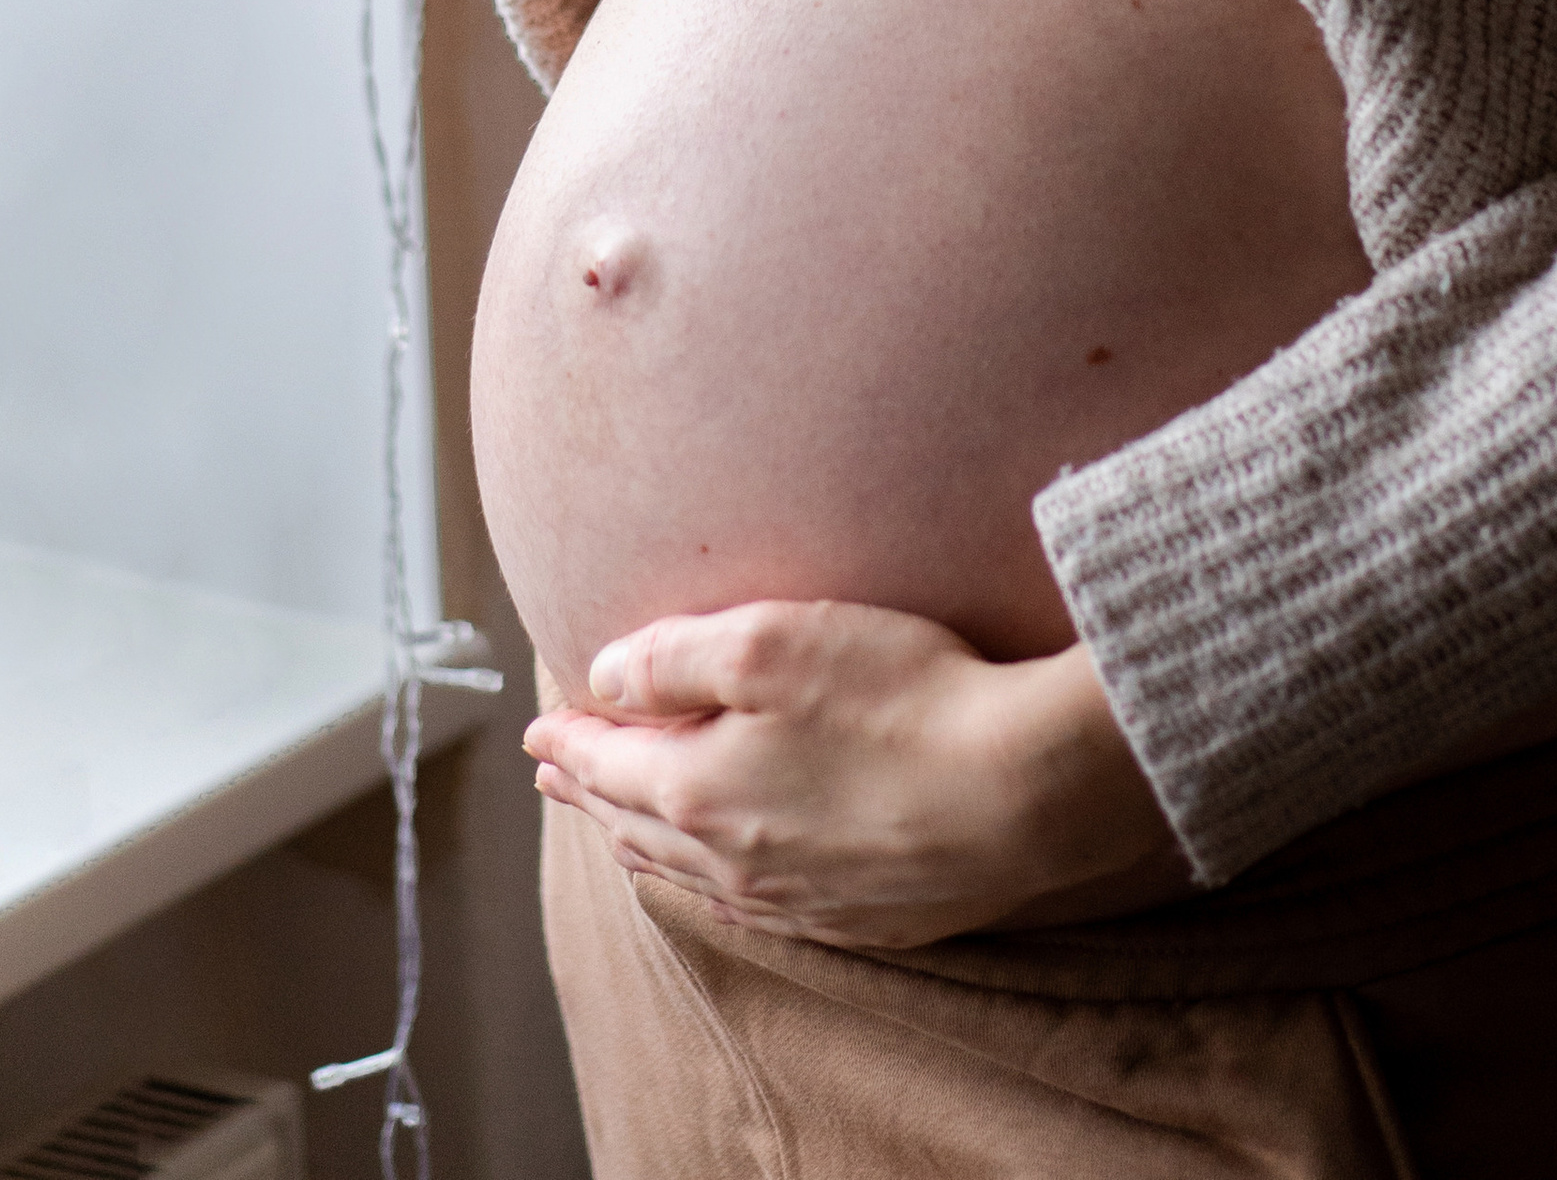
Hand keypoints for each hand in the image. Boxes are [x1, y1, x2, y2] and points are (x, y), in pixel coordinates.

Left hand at [524, 601, 1178, 949]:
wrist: (1019, 794)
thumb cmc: (900, 700)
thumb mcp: (772, 641)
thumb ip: (674, 656)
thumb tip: (603, 677)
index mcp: (696, 788)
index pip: (606, 762)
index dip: (567, 738)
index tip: (536, 727)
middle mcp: (730, 856)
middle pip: (635, 821)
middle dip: (590, 789)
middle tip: (557, 772)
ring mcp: (791, 895)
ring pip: (685, 868)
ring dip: (638, 837)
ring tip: (614, 821)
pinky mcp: (852, 915)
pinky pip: (748, 902)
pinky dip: (708, 876)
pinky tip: (716, 874)